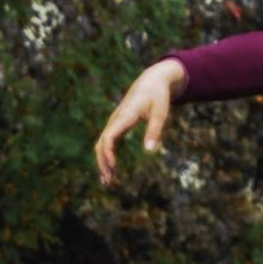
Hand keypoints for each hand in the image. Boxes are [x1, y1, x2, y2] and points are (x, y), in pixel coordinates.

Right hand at [95, 58, 186, 186]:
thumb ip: (155, 131)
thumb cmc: (158, 97)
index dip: (107, 153)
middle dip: (103, 162)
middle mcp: (116, 119)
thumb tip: (150, 151)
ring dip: (103, 162)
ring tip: (108, 181)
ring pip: (101, 144)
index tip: (113, 167)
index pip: (109, 136)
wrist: (151, 81)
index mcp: (125, 116)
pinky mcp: (116, 124)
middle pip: (101, 143)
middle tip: (108, 182)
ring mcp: (114, 121)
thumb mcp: (161, 112)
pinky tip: (111, 169)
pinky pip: (106, 141)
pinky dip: (106, 155)